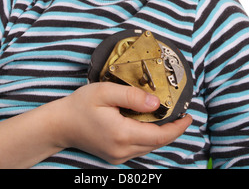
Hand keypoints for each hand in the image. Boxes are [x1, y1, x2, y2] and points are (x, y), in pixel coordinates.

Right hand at [52, 82, 191, 164]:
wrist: (59, 125)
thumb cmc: (80, 105)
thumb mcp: (105, 92)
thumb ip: (132, 96)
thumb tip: (156, 103)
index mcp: (122, 134)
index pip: (159, 135)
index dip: (177, 127)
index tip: (189, 116)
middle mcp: (122, 150)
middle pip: (157, 143)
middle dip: (173, 130)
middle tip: (183, 114)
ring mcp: (118, 156)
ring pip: (149, 147)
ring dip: (161, 134)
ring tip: (170, 117)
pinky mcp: (114, 156)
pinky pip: (139, 148)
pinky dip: (149, 137)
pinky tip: (149, 124)